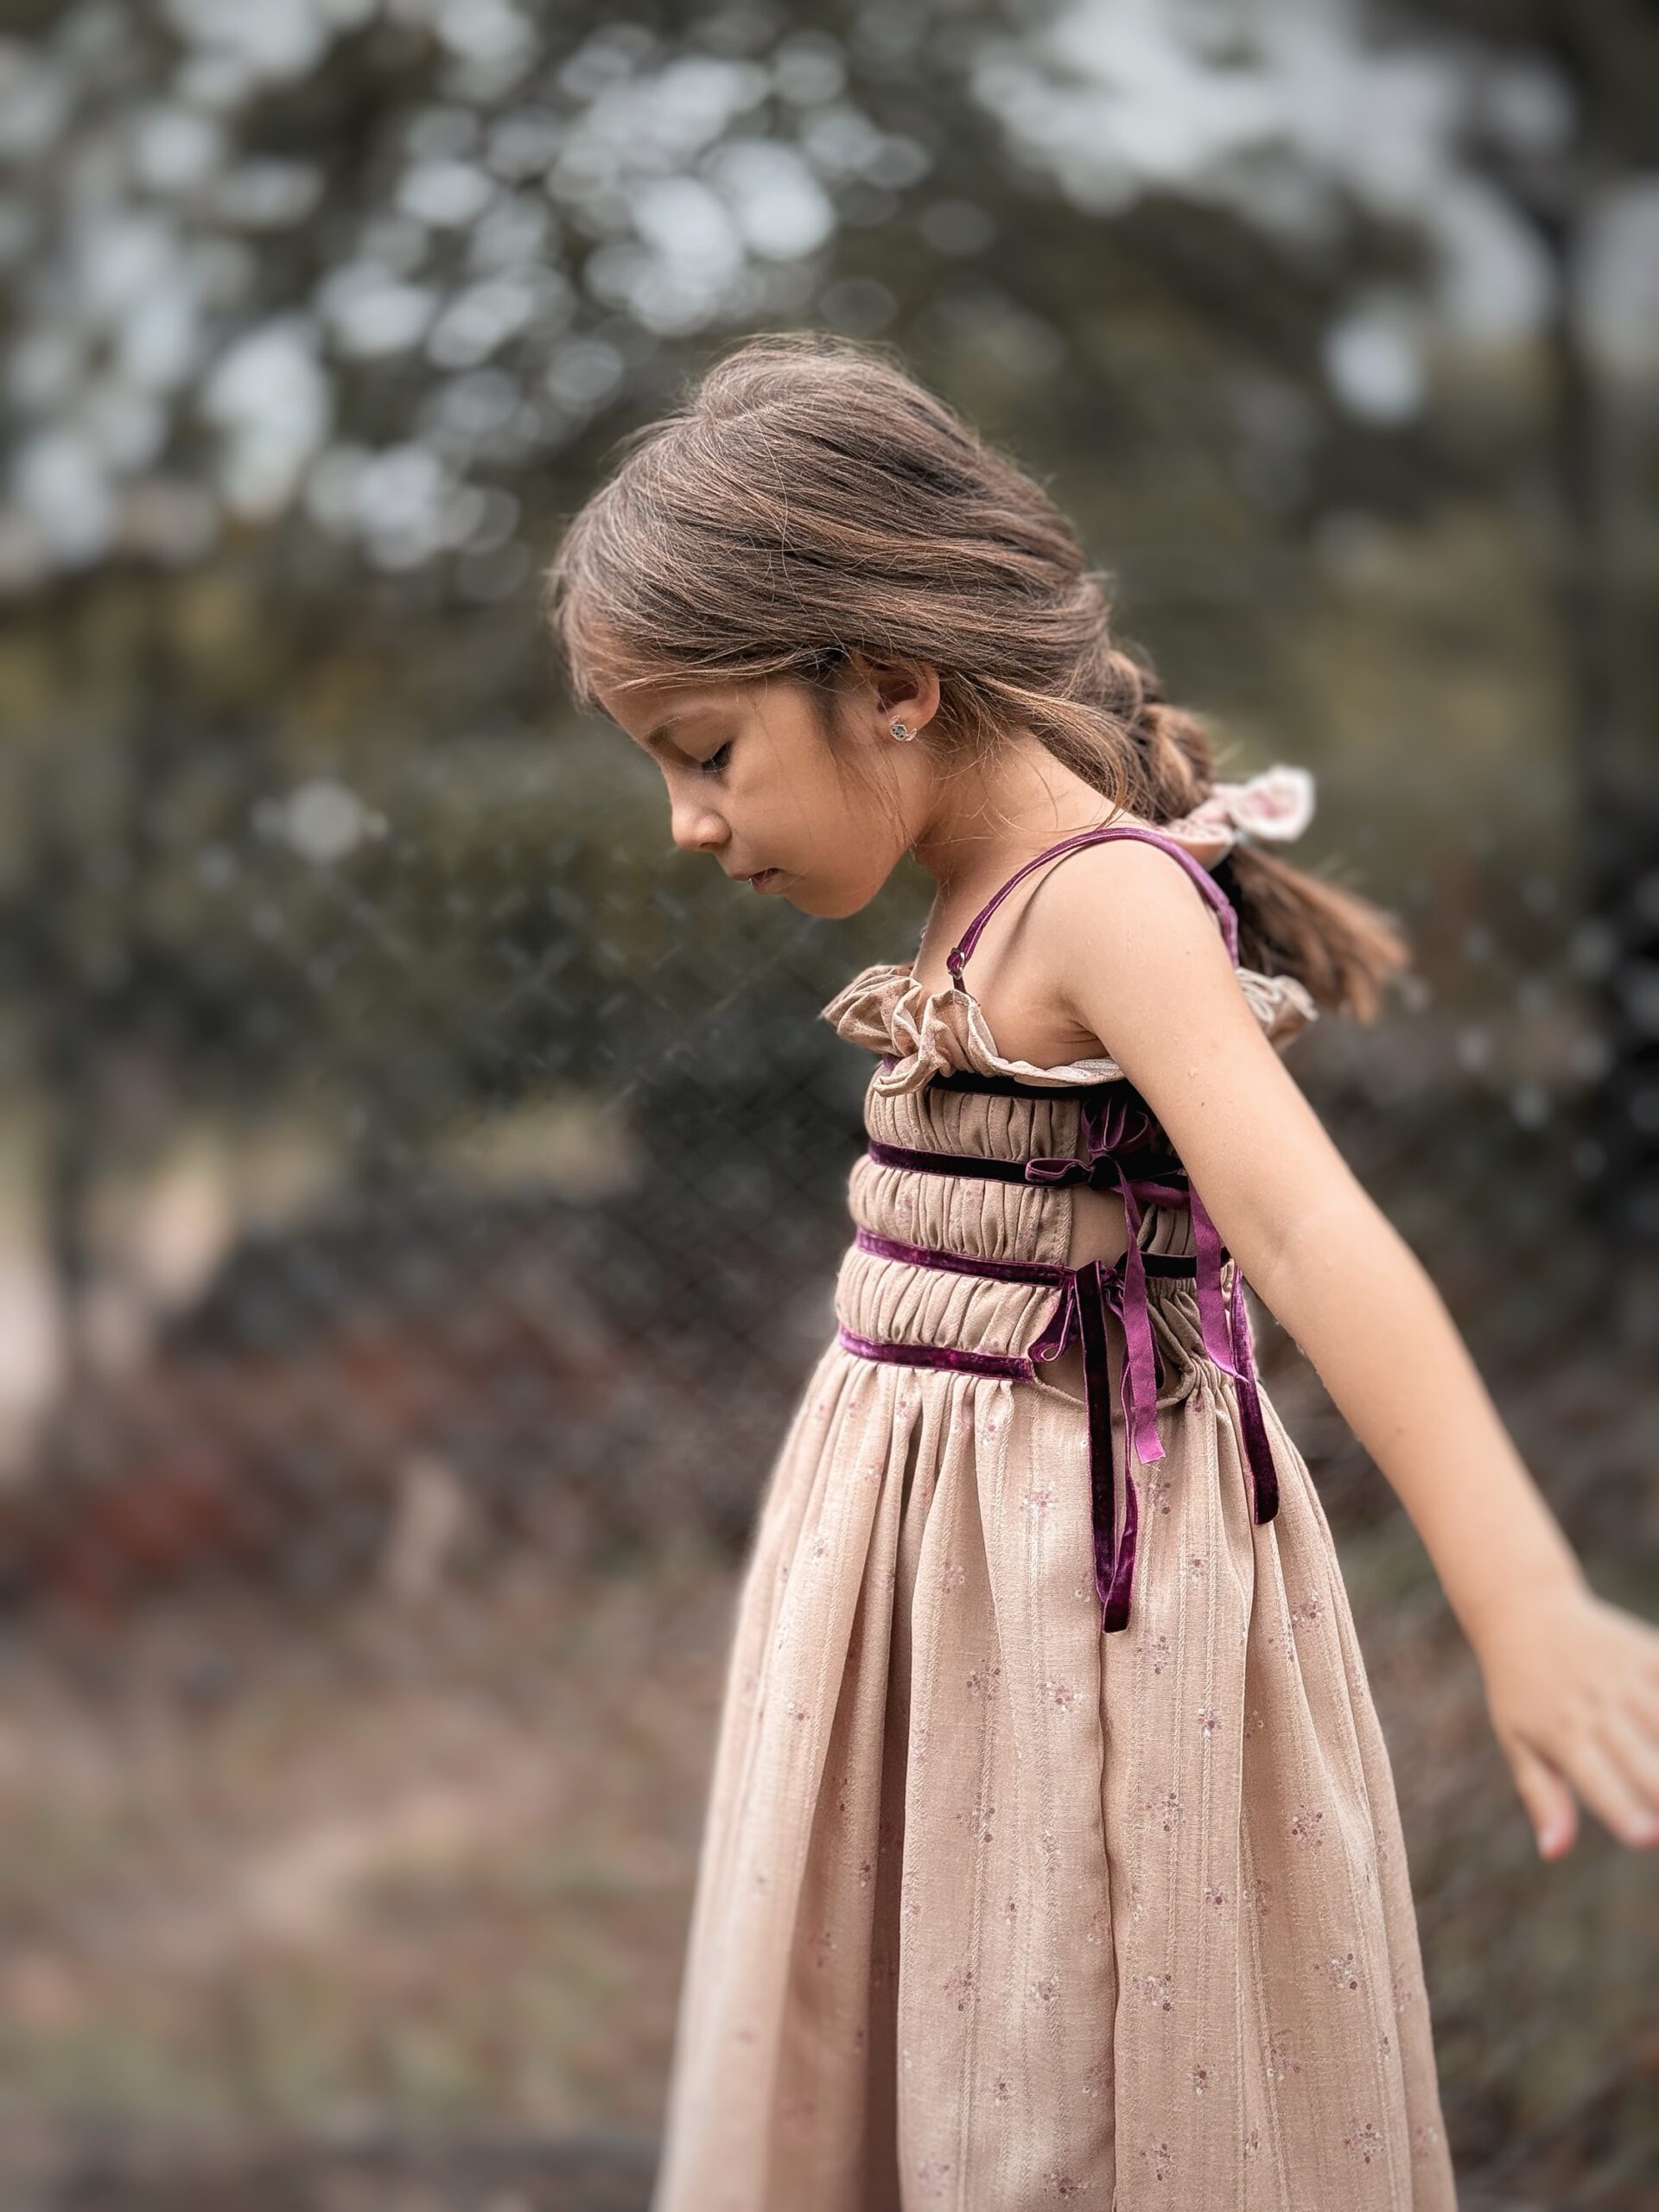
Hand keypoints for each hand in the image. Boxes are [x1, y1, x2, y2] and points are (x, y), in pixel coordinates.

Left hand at [1473, 1580, 1658, 1858]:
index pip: (1596, 1779)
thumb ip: (1542, 1797)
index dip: (1624, 1810)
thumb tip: (1553, 1853)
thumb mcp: (1518, 1741)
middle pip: (1644, 1757)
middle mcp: (1597, 1706)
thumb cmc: (1521, 1689)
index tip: (1649, 1839)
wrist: (1524, 1610)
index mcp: (1562, 1733)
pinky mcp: (1648, 1652)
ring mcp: (1626, 1677)